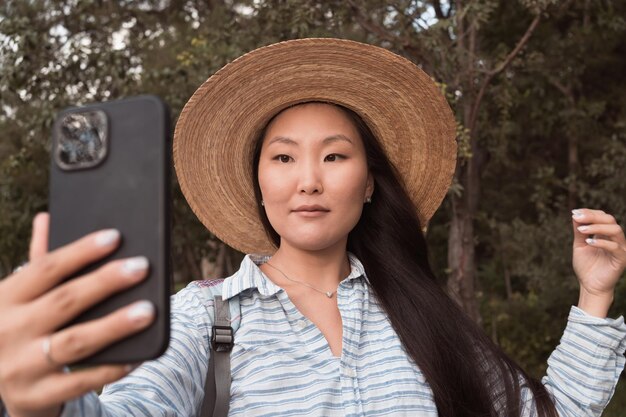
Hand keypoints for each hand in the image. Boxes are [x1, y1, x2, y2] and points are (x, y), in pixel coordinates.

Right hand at [0, 213, 154, 416]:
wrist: (2, 386)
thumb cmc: (21, 329)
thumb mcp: (20, 298)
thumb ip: (39, 263)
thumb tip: (48, 217)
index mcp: (5, 298)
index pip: (46, 268)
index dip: (81, 251)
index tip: (115, 236)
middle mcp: (8, 331)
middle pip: (65, 301)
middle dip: (106, 282)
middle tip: (142, 267)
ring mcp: (21, 366)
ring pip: (75, 342)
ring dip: (115, 325)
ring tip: (148, 311)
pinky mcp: (35, 395)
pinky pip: (80, 382)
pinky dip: (110, 368)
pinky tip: (136, 356)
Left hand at [572, 208, 625, 315]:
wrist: (589, 285)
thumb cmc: (586, 266)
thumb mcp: (580, 245)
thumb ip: (579, 231)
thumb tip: (575, 214)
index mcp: (606, 234)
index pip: (602, 217)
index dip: (589, 212)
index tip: (574, 213)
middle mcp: (615, 239)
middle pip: (610, 220)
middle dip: (593, 217)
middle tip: (577, 218)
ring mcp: (620, 248)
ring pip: (615, 230)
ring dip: (597, 227)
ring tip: (581, 230)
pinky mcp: (621, 259)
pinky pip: (615, 247)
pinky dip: (601, 242)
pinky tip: (588, 242)